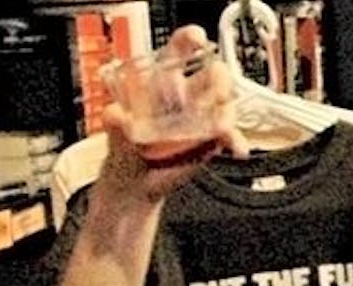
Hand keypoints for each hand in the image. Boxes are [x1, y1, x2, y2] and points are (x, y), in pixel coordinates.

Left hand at [96, 26, 249, 204]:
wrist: (135, 179)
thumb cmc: (126, 145)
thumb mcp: (115, 129)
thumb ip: (115, 120)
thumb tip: (116, 114)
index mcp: (163, 79)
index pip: (179, 50)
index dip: (190, 40)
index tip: (197, 39)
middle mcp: (187, 94)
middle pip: (212, 74)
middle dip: (219, 78)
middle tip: (217, 90)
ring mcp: (203, 116)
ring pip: (225, 104)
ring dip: (228, 112)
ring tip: (222, 126)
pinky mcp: (213, 138)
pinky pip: (230, 135)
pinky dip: (235, 141)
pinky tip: (236, 148)